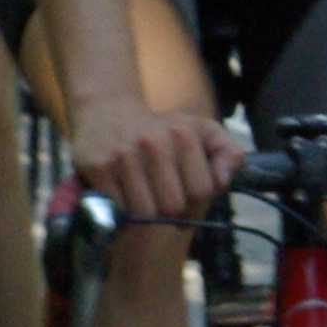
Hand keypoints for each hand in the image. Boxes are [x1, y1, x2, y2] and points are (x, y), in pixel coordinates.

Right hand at [72, 100, 239, 221]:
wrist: (107, 111)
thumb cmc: (161, 129)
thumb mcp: (201, 130)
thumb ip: (228, 153)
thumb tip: (222, 182)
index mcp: (183, 134)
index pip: (201, 192)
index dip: (196, 204)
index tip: (186, 202)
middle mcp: (153, 143)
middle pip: (173, 207)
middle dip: (170, 213)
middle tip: (163, 203)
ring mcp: (124, 156)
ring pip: (145, 214)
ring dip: (146, 215)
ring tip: (144, 202)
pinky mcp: (98, 168)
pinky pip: (119, 210)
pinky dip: (122, 211)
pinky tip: (124, 197)